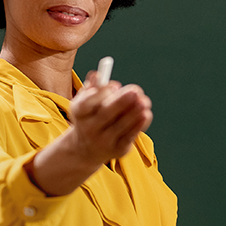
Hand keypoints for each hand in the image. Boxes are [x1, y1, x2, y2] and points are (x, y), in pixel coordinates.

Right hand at [25, 71, 152, 195]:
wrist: (88, 148)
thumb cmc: (90, 117)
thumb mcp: (86, 102)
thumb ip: (93, 88)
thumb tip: (98, 75)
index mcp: (79, 113)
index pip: (86, 104)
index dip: (100, 94)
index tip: (115, 85)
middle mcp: (88, 129)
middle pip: (105, 115)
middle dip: (121, 102)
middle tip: (135, 90)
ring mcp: (103, 142)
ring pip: (120, 126)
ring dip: (134, 113)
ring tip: (145, 101)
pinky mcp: (117, 150)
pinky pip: (129, 137)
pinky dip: (138, 125)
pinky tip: (146, 114)